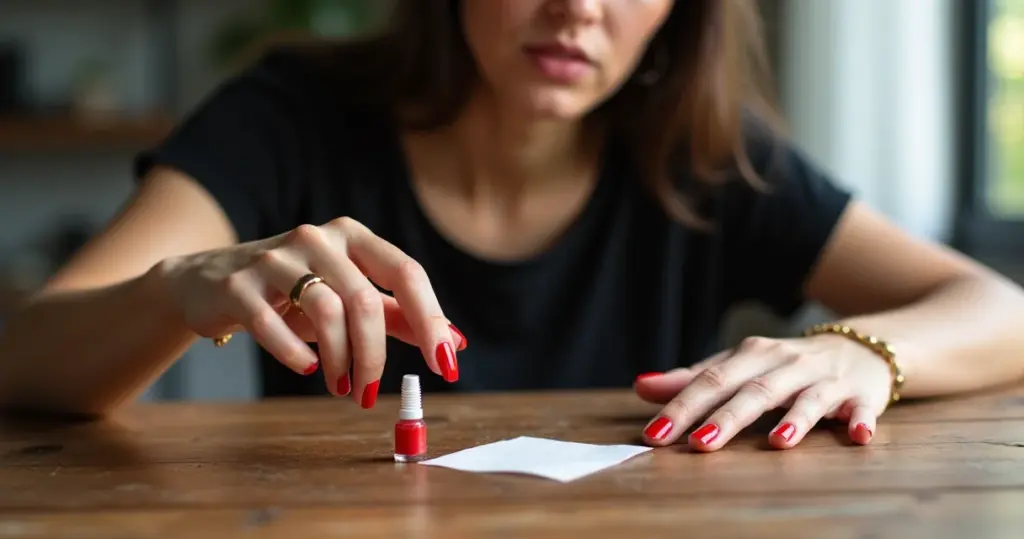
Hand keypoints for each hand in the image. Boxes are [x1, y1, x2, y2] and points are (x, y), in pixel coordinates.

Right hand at [155, 217, 464, 407]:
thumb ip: (398, 316)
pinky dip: (295, 353)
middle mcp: (318, 239)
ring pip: (326, 311)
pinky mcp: (238, 285)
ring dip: (340, 360)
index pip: (406, 272)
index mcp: (353, 237)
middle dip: (374, 356)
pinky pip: (273, 324)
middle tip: (370, 392)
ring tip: (340, 386)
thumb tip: (454, 342)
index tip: (446, 364)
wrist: (207, 283)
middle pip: (365, 300)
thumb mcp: (347, 298)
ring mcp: (275, 258)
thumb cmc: (290, 294)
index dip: (431, 319)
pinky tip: (307, 367)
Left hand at [634, 335, 892, 450]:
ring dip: (795, 419)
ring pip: (807, 398)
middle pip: (754, 390)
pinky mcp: (862, 395)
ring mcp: (826, 379)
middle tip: (699, 444)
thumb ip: (694, 379)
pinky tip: (858, 436)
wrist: (862, 346)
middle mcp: (787, 364)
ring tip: (778, 443)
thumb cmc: (787, 364)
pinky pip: (863, 408)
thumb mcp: (740, 365)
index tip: (655, 433)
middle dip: (727, 417)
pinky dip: (861, 420)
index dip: (682, 406)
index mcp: (753, 355)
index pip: (711, 380)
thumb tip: (642, 386)